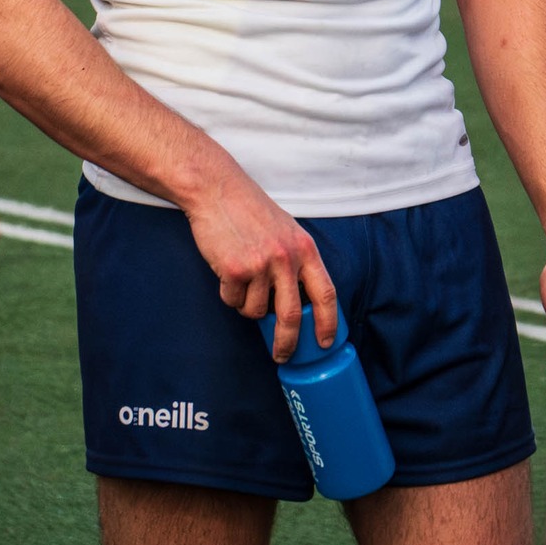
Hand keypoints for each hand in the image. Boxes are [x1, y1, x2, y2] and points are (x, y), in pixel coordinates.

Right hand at [183, 163, 336, 361]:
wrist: (216, 189)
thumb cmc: (250, 210)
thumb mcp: (286, 231)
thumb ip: (295, 262)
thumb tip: (300, 304)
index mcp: (305, 248)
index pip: (326, 293)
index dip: (328, 322)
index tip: (326, 342)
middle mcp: (286, 258)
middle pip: (292, 314)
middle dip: (287, 342)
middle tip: (282, 355)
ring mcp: (260, 264)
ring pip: (255, 310)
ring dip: (247, 305)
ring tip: (241, 278)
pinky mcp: (234, 269)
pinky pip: (232, 300)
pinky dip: (228, 293)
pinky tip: (226, 270)